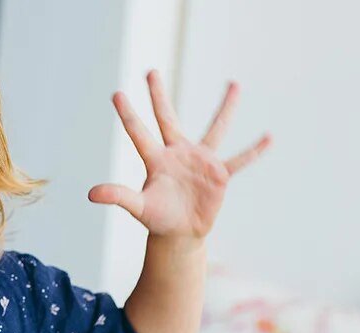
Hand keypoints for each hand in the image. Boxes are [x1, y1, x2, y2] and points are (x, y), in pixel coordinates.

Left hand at [88, 70, 270, 240]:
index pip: (139, 133)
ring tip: (234, 84)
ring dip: (225, 108)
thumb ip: (117, 196)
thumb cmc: (158, 219)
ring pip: (215, 130)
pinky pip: (239, 161)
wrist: (179, 233)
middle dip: (158, 96)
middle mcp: (177, 154)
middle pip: (167, 119)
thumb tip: (90, 193)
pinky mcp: (219, 176)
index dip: (128, 114)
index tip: (116, 94)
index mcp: (156, 161)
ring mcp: (200, 162)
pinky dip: (253, 151)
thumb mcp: (138, 207)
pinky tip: (269, 138)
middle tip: (151, 71)